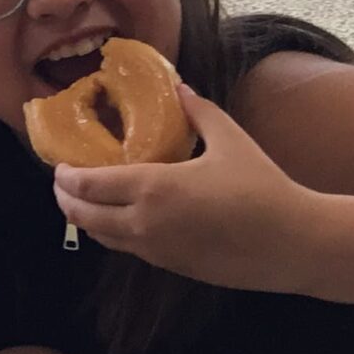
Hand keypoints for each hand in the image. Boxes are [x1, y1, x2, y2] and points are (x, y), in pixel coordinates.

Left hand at [53, 86, 327, 293]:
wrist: (293, 243)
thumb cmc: (263, 187)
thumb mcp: (230, 139)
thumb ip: (198, 111)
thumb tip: (180, 86)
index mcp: (152, 188)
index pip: (88, 185)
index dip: (66, 177)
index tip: (60, 166)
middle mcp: (143, 222)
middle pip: (83, 215)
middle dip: (66, 199)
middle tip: (63, 184)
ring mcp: (155, 250)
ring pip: (102, 237)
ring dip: (87, 219)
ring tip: (86, 201)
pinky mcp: (170, 267)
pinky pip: (128, 249)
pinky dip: (114, 233)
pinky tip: (123, 219)